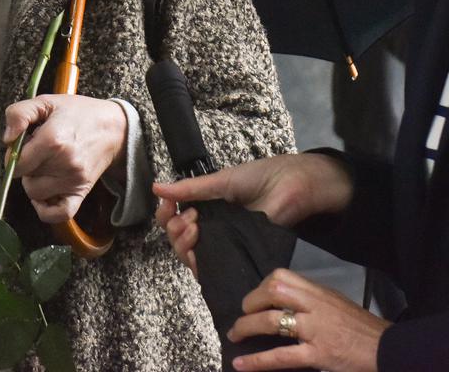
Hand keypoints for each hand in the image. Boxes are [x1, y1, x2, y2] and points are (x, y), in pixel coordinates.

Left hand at [3, 94, 126, 223]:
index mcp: (53, 140)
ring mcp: (73, 181)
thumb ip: (19, 114)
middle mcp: (64, 163)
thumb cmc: (78, 114)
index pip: (17, 163)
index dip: (13, 154)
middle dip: (26, 165)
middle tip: (37, 152)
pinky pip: (59, 215)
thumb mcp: (46, 102)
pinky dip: (46, 210)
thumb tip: (7, 139)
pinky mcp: (81, 193)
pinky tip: (44, 195)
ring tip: (44, 166)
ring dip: (34, 182)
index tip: (22, 145)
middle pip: (25, 178)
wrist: (113, 128)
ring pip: (36, 195)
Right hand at [153, 152, 352, 269]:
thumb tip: (155, 187)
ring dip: (182, 243)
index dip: (165, 214)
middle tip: (187, 218)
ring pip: (188, 255)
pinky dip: (196, 263)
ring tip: (193, 227)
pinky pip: (209, 270)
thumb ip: (190, 189)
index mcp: (206, 209)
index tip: (167, 206)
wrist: (293, 188)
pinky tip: (198, 250)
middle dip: (173, 230)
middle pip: (177, 239)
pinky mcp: (237, 260)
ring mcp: (224, 246)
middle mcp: (212, 229)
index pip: (174, 217)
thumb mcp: (221, 181)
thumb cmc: (261, 178)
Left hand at [225, 267, 386, 371]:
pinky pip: (281, 356)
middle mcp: (315, 306)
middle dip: (250, 302)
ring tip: (235, 336)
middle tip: (242, 315)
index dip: (261, 286)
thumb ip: (313, 300)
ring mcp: (315, 329)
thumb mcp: (337, 303)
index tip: (256, 299)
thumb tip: (287, 302)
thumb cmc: (363, 329)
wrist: (388, 349)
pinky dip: (257, 361)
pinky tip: (241, 364)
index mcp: (319, 292)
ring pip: (271, 321)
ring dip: (246, 328)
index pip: (281, 276)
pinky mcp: (317, 354)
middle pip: (273, 291)